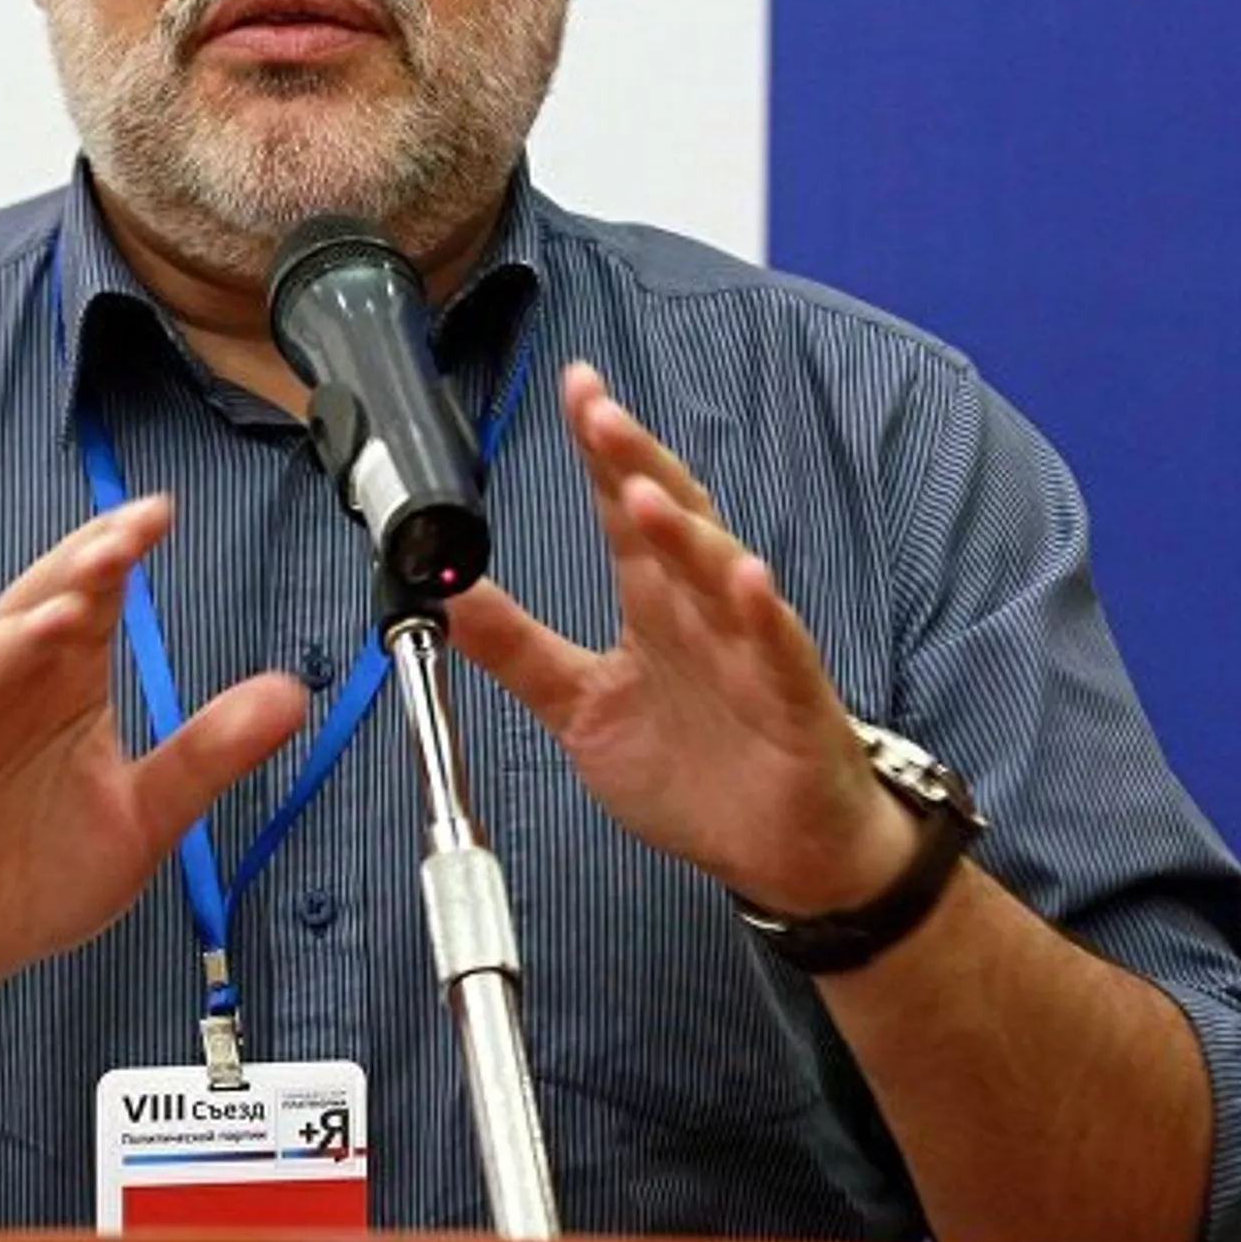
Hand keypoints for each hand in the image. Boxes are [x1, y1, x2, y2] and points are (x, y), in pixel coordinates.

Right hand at [0, 496, 306, 1027]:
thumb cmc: (39, 872)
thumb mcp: (145, 817)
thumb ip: (210, 754)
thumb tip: (292, 695)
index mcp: (68, 685)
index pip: (95, 599)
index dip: (119, 554)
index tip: (159, 514)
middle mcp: (11, 692)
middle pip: (37, 609)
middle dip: (75, 572)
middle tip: (118, 542)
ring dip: (18, 638)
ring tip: (63, 616)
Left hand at [446, 363, 914, 914]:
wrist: (782, 853)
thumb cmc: (697, 770)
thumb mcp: (580, 704)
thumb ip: (515, 646)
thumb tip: (448, 592)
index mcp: (652, 603)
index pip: (620, 509)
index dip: (599, 450)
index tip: (576, 388)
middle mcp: (700, 609)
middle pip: (669, 518)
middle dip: (634, 461)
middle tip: (597, 412)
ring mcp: (750, 648)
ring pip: (719, 572)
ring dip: (683, 531)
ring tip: (642, 493)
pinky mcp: (793, 699)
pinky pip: (779, 649)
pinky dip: (763, 613)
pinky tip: (747, 580)